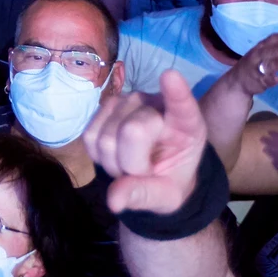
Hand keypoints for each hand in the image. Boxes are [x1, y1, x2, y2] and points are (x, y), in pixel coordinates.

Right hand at [84, 71, 208, 214]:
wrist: (154, 174)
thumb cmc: (168, 180)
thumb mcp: (166, 197)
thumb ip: (144, 195)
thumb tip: (113, 200)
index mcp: (187, 124)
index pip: (182, 105)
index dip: (175, 93)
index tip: (170, 76)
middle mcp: (157, 104)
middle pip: (132, 132)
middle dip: (130, 165)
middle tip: (142, 173)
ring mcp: (129, 101)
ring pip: (106, 137)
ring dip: (113, 163)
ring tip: (129, 165)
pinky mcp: (106, 105)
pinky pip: (90, 136)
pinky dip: (98, 156)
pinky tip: (114, 156)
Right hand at [232, 22, 277, 96]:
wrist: (237, 81)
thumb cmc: (255, 61)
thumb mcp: (265, 48)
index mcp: (260, 47)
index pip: (269, 40)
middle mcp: (256, 57)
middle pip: (267, 52)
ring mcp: (256, 70)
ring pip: (266, 66)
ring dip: (275, 64)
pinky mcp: (258, 82)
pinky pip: (264, 81)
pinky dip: (270, 80)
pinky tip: (277, 79)